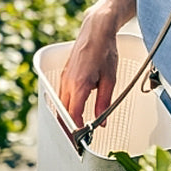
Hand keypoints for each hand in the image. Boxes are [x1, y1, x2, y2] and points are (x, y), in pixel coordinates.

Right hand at [59, 12, 119, 127]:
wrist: (96, 30)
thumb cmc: (105, 51)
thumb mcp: (110, 79)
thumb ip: (105, 102)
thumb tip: (102, 121)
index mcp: (79, 85)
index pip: (73, 114)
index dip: (76, 129)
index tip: (82, 138)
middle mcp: (67, 83)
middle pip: (63, 112)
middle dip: (68, 127)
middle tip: (76, 139)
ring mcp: (64, 78)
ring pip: (60, 104)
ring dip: (66, 117)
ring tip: (75, 128)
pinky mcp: (65, 74)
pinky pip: (61, 95)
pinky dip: (66, 106)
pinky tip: (73, 110)